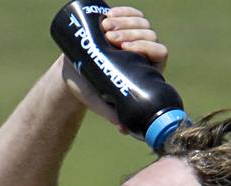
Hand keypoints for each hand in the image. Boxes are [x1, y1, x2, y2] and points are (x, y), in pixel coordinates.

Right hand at [60, 6, 168, 130]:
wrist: (72, 73)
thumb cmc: (89, 90)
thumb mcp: (98, 101)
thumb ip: (111, 113)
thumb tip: (123, 128)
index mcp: (147, 70)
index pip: (158, 52)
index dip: (146, 46)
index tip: (125, 48)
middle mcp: (144, 51)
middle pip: (149, 34)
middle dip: (131, 31)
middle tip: (110, 37)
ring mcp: (133, 36)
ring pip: (140, 22)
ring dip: (125, 20)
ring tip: (105, 26)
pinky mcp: (122, 25)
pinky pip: (130, 13)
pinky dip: (124, 11)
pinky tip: (110, 12)